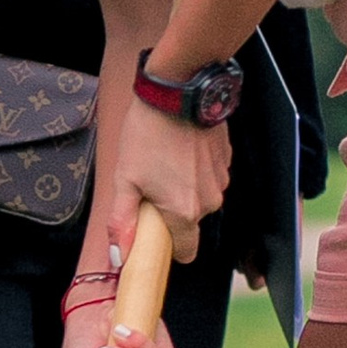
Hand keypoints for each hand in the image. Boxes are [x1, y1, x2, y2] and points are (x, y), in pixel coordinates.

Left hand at [108, 96, 228, 263]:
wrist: (177, 92)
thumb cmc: (148, 134)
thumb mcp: (125, 179)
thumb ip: (122, 221)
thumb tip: (120, 255)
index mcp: (184, 212)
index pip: (186, 252)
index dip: (169, 246)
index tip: (154, 230)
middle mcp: (209, 201)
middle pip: (190, 222)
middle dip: (172, 210)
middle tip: (151, 184)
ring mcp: (220, 179)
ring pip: (201, 198)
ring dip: (185, 188)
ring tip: (165, 161)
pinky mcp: (226, 159)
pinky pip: (209, 177)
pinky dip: (196, 170)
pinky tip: (180, 149)